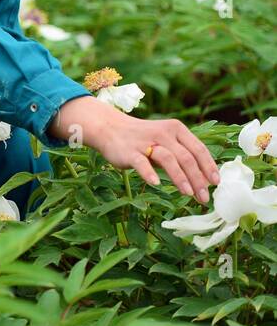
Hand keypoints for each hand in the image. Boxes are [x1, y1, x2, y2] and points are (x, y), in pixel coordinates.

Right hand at [50, 96, 219, 203]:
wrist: (110, 128)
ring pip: (168, 159)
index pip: (198, 149)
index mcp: (176, 129)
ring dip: (180, 177)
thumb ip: (182, 154)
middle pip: (186, 157)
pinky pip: (141, 163)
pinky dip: (149, 173)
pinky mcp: (129, 151)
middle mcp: (163, 134)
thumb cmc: (143, 138)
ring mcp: (146, 142)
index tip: (216, 183)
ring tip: (188, 194)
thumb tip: (204, 179)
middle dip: (198, 179)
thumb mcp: (166, 140)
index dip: (209, 167)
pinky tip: (156, 184)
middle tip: (204, 197)